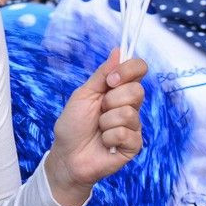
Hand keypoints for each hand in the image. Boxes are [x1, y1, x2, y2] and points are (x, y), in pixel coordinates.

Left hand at [47, 49, 147, 200]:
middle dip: (111, 100)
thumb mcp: (84, 94)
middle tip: (99, 110)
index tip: (111, 79)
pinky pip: (125, 133)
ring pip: (129, 113)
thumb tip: (118, 51)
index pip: (138, 70)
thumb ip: (103, 74)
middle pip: (137, 90)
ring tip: (98, 129)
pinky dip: (108, 137)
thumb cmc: (73, 124)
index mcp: (118, 90)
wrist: (67, 154)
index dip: (129, 70)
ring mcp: (133, 126)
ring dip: (106, 121)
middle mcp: (130, 105)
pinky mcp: (134, 145)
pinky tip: (104, 142)